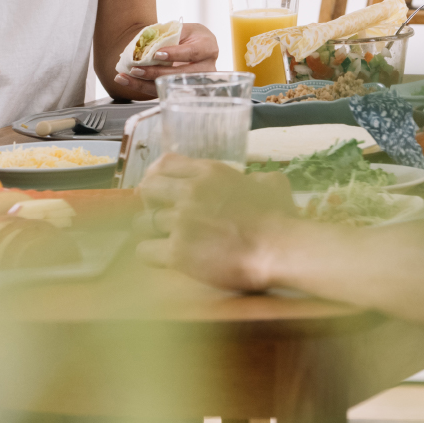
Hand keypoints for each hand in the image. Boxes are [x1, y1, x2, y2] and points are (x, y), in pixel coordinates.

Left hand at [112, 22, 220, 95]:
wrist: (195, 44)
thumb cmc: (188, 35)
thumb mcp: (183, 29)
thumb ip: (168, 36)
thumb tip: (144, 44)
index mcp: (208, 47)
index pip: (192, 53)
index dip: (175, 54)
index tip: (156, 54)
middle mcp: (207, 68)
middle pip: (180, 75)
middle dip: (156, 73)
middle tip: (135, 69)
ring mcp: (196, 83)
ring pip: (169, 86)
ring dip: (144, 84)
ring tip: (126, 78)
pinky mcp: (183, 91)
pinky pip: (163, 91)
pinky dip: (142, 87)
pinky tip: (127, 81)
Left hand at [134, 153, 294, 290]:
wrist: (280, 250)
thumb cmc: (281, 219)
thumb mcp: (272, 184)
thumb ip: (255, 179)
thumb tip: (254, 181)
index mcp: (209, 173)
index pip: (165, 163)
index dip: (160, 177)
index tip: (163, 191)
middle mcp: (190, 192)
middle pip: (148, 188)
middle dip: (151, 203)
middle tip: (162, 217)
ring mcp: (181, 221)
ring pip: (142, 221)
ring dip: (150, 232)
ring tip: (163, 241)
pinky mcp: (178, 251)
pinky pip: (144, 251)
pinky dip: (151, 256)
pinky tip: (164, 259)